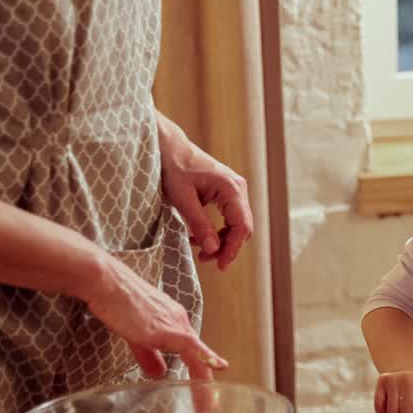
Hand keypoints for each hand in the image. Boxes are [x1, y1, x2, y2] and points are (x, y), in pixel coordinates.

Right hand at [83, 253, 227, 412]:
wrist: (107, 285)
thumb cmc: (117, 304)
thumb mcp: (136, 335)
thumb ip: (149, 355)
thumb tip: (160, 374)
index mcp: (174, 323)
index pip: (193, 355)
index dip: (200, 377)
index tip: (203, 399)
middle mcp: (180, 323)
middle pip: (199, 360)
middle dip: (204, 387)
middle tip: (208, 410)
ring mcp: (176, 325)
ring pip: (198, 358)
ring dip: (202, 385)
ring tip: (206, 408)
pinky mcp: (168, 328)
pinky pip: (192, 346)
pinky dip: (207, 356)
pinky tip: (220, 367)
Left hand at [158, 114, 253, 270]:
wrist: (169, 147)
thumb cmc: (174, 168)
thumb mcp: (182, 199)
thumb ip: (199, 224)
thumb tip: (213, 249)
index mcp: (231, 188)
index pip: (242, 226)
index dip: (232, 248)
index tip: (220, 265)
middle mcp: (238, 189)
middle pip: (242, 227)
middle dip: (226, 247)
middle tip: (205, 260)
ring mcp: (234, 190)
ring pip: (236, 224)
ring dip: (222, 241)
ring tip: (201, 251)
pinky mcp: (226, 193)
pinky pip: (229, 218)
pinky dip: (218, 231)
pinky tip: (200, 237)